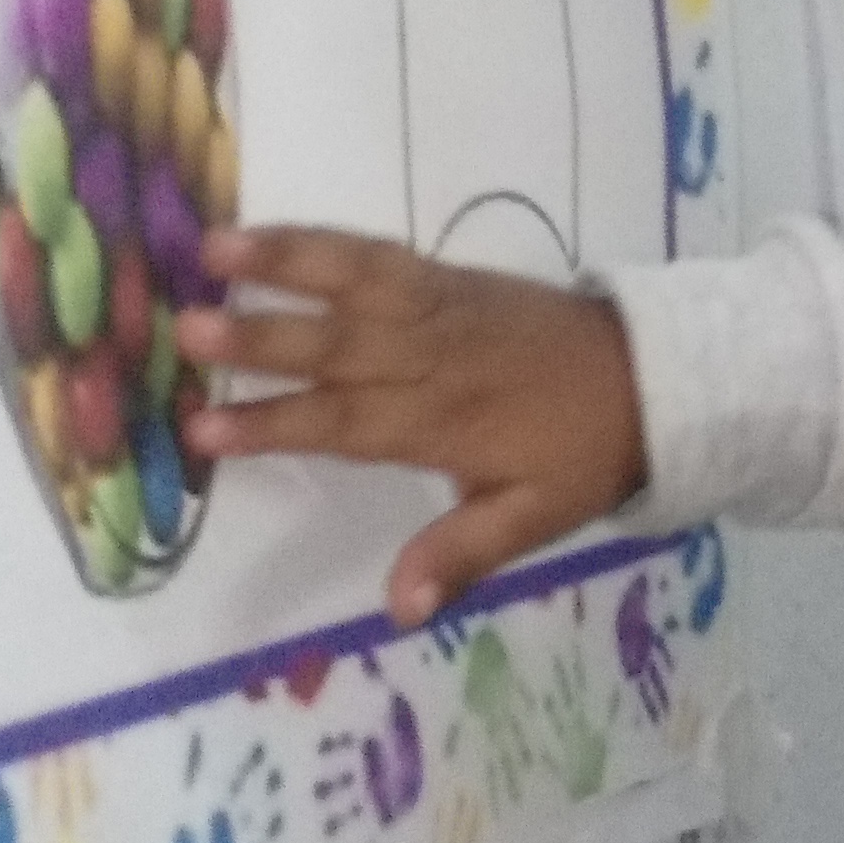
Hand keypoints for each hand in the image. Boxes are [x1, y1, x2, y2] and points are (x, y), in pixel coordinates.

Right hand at [176, 228, 649, 627]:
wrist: (653, 375)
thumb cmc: (584, 453)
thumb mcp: (537, 519)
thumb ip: (463, 554)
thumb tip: (400, 609)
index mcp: (446, 422)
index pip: (347, 426)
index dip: (276, 427)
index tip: (205, 430)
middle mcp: (434, 358)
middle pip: (339, 347)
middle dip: (264, 341)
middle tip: (190, 331)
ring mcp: (440, 308)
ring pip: (356, 282)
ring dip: (285, 263)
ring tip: (215, 249)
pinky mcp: (449, 276)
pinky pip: (381, 254)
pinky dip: (323, 241)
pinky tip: (267, 234)